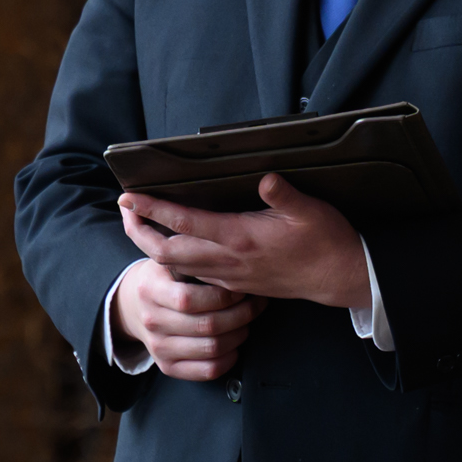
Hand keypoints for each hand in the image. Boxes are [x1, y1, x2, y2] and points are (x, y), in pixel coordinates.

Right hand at [115, 259, 258, 382]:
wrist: (135, 306)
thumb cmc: (164, 278)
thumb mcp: (170, 259)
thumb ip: (193, 258)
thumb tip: (233, 257)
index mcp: (150, 289)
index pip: (189, 299)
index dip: (223, 295)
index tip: (241, 287)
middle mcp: (151, 321)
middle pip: (207, 325)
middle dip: (242, 314)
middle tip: (256, 303)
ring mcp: (158, 348)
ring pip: (212, 348)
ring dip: (240, 334)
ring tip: (248, 320)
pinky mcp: (168, 367)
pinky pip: (207, 370)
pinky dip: (229, 359)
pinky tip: (235, 344)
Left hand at [118, 178, 372, 314]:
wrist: (339, 278)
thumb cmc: (325, 241)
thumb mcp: (310, 210)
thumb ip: (283, 194)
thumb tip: (265, 177)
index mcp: (240, 238)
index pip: (184, 222)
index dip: (152, 209)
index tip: (129, 197)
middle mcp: (228, 261)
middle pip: (166, 251)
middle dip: (138, 232)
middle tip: (123, 210)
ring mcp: (229, 276)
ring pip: (177, 267)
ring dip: (152, 247)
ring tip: (138, 226)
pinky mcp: (235, 284)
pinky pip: (194, 275)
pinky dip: (174, 260)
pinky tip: (171, 247)